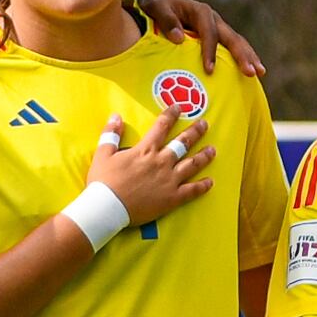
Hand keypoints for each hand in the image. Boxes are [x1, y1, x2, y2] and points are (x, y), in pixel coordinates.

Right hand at [85, 112, 215, 226]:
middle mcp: (161, 162)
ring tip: (213, 150)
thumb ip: (111, 134)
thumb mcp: (103, 154)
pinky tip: (210, 182)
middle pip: (182, 143)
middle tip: (204, 124)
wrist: (107, 208)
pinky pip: (191, 191)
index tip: (179, 107)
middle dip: (195, 131)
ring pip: (192, 164)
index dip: (171, 115)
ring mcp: (169, 180)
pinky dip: (202, 186)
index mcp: (145, 150)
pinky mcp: (172, 198)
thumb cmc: (103, 182)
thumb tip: (116, 116)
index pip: (161, 127)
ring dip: (204, 156)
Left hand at [134, 0, 263, 82]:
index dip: (210, 51)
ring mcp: (217, 27)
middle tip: (252, 72)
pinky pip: (231, 47)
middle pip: (232, 37)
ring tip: (260, 73)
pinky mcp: (217, 35)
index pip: (209, 33)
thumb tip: (179, 38)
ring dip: (249, 57)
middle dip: (243, 55)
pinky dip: (243, 58)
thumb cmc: (156, 5)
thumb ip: (166, 20)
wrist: (157, 1)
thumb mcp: (156, 7)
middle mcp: (213, 18)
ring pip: (237, 42)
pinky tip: (251, 73)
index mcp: (201, 11)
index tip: (210, 70)